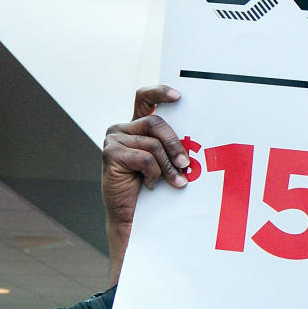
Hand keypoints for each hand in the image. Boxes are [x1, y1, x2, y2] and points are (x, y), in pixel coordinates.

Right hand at [103, 86, 188, 282]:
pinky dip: (153, 173)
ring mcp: (114, 140)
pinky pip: (144, 157)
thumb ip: (171, 146)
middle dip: (176, 145)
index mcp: (136, 126)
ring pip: (152, 143)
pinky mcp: (110, 154)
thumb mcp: (164, 162)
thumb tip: (197, 141)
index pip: (144, 99)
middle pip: (156, 123)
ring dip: (169, 165)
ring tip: (177, 181)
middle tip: (187, 165)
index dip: (160, 93)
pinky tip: (151, 184)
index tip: (178, 96)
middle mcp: (122, 129)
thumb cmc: (153, 187)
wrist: (133, 215)